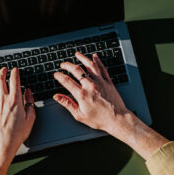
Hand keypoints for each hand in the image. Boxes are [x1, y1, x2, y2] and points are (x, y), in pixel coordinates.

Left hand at [0, 67, 34, 174]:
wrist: (3, 142)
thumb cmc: (17, 133)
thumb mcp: (31, 118)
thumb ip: (30, 103)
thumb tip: (29, 93)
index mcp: (15, 100)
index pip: (14, 81)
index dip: (15, 73)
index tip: (15, 70)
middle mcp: (3, 99)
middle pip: (0, 80)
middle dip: (2, 72)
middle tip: (4, 69)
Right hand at [53, 52, 168, 159]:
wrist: (117, 119)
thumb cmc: (100, 119)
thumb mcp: (80, 115)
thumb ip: (67, 104)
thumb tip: (57, 97)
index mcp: (82, 95)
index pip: (67, 81)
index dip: (59, 76)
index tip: (56, 74)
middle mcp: (90, 86)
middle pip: (77, 70)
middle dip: (68, 65)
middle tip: (63, 65)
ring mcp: (100, 82)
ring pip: (90, 65)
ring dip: (82, 58)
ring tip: (77, 55)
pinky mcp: (108, 82)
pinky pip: (102, 68)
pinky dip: (97, 61)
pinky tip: (94, 57)